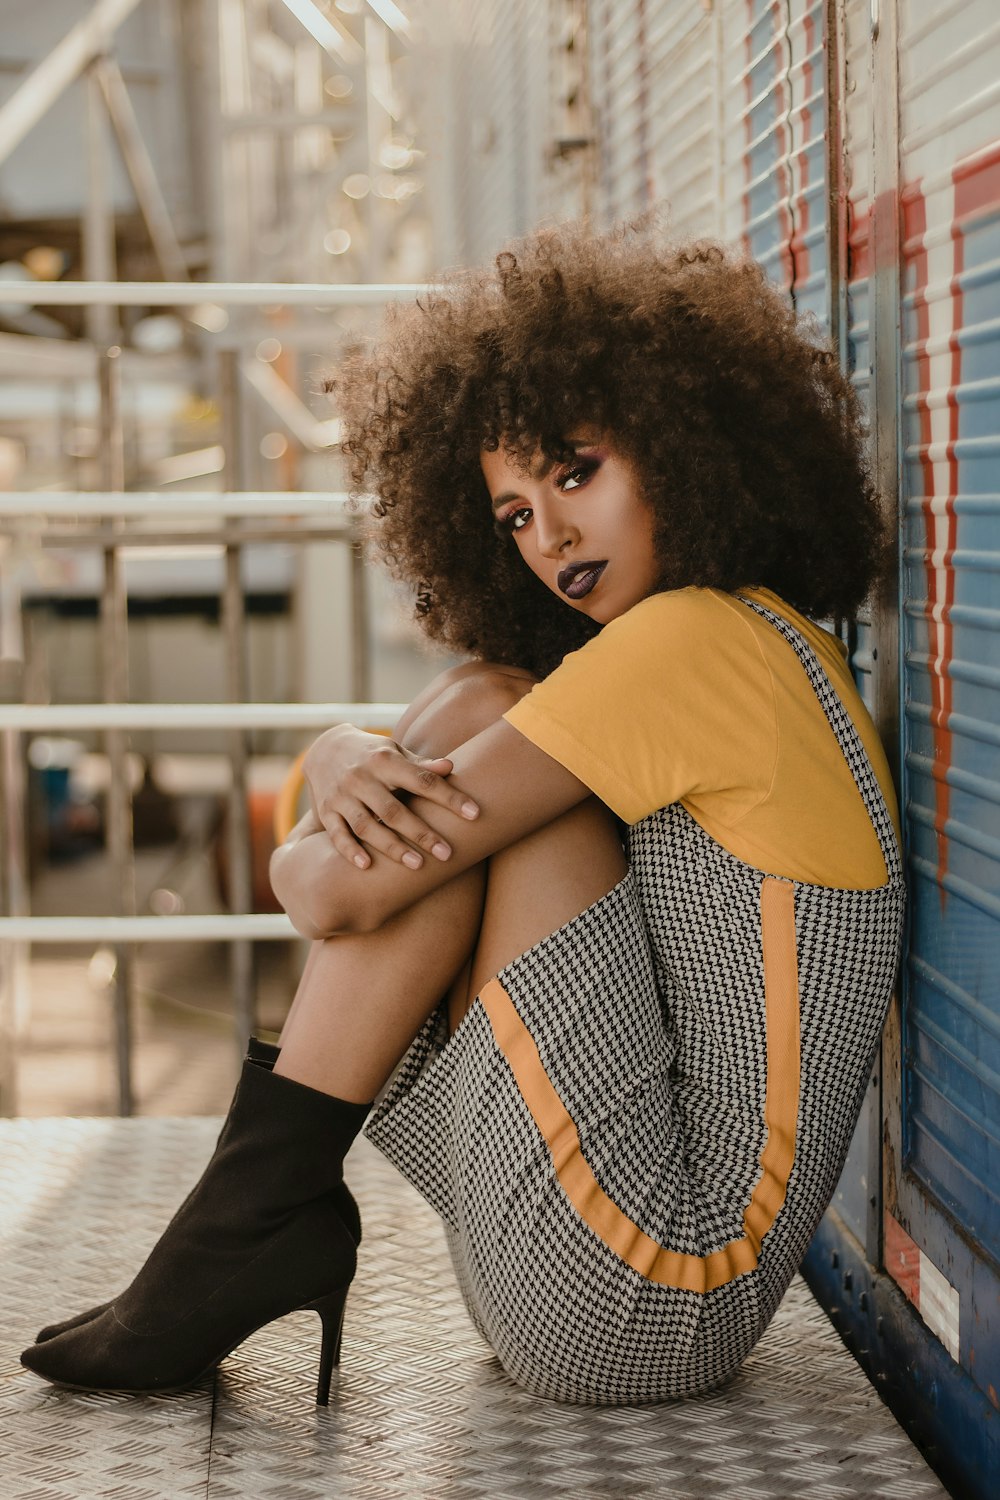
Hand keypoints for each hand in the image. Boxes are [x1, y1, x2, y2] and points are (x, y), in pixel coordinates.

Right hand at [300, 724, 478, 869]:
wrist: (325, 748)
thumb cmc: (374, 755)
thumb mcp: (396, 753)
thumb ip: (421, 764)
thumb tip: (451, 767)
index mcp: (385, 761)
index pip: (422, 780)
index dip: (449, 798)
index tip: (474, 814)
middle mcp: (362, 777)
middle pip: (394, 809)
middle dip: (421, 833)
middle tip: (447, 854)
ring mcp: (342, 795)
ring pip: (367, 826)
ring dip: (391, 847)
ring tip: (416, 866)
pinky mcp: (326, 811)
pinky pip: (337, 834)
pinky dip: (350, 851)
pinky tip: (367, 866)